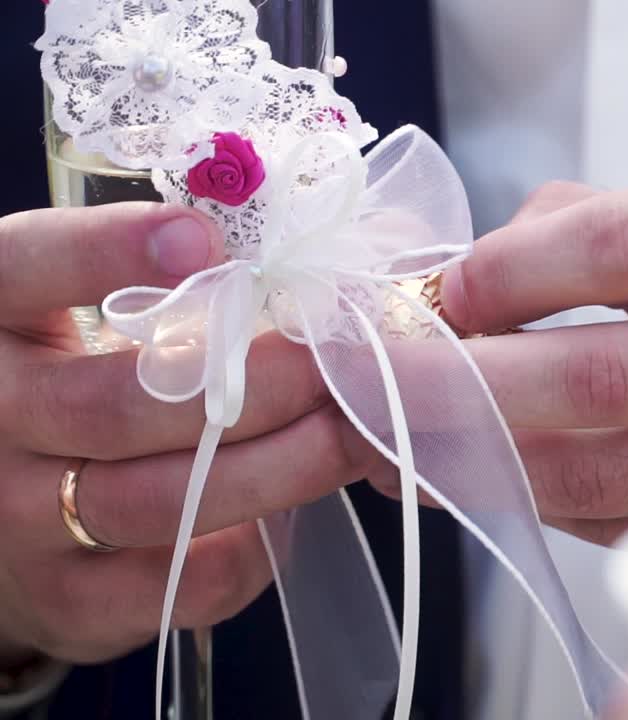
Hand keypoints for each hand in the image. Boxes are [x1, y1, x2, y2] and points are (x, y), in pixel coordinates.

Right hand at [0, 204, 379, 665]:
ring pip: (165, 501)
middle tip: (334, 362)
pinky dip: (256, 545)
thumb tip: (301, 273)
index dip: (110, 251)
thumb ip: (160, 291)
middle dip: (254, 384)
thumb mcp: (76, 317)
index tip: (206, 243)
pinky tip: (292, 505)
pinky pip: (185, 581)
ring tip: (351, 432)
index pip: (27, 269)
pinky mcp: (70, 601)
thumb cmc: (67, 386)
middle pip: (123, 406)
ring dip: (281, 466)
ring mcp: (20, 522)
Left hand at [433, 180, 627, 543]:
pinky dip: (557, 508)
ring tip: (409, 448)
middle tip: (375, 386)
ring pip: (611, 473)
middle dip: (458, 386)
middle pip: (598, 373)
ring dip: (486, 465)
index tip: (440, 295)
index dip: (502, 272)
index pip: (617, 242)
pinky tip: (503, 484)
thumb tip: (484, 262)